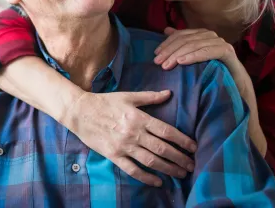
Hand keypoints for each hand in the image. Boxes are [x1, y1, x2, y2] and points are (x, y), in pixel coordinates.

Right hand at [65, 90, 196, 186]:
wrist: (81, 112)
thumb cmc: (106, 102)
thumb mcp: (128, 96)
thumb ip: (150, 96)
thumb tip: (169, 93)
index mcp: (139, 117)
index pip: (166, 131)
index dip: (182, 140)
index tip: (193, 147)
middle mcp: (134, 133)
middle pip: (162, 148)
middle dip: (179, 158)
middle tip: (192, 165)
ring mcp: (124, 146)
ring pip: (151, 161)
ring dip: (168, 169)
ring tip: (181, 174)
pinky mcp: (114, 156)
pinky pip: (133, 169)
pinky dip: (146, 177)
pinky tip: (158, 182)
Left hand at [154, 27, 246, 93]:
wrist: (237, 84)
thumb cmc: (214, 71)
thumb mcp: (194, 57)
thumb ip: (182, 43)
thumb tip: (166, 30)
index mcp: (201, 34)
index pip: (180, 35)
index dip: (167, 43)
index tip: (156, 54)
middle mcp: (210, 35)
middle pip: (185, 40)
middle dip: (169, 51)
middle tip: (158, 62)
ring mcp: (219, 42)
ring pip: (193, 45)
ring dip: (178, 54)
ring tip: (167, 65)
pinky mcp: (226, 51)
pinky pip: (206, 52)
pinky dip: (193, 56)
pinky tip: (181, 62)